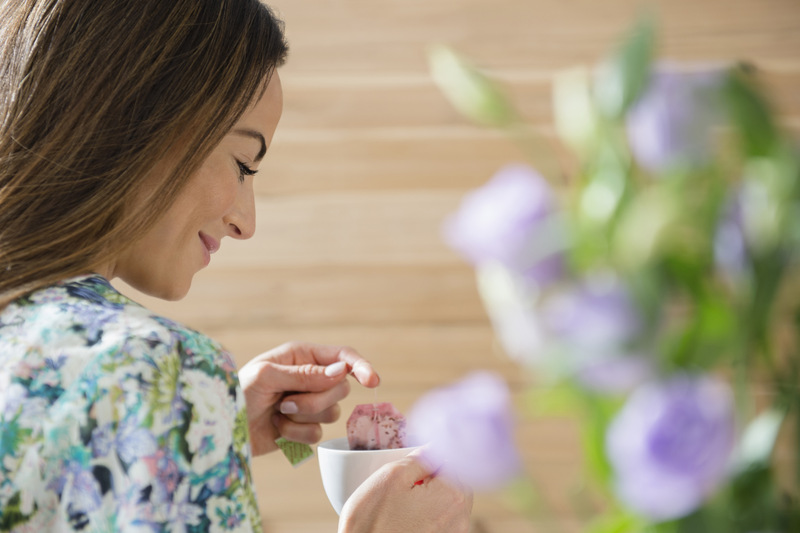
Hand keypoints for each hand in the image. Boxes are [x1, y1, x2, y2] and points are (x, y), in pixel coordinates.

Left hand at [239, 341, 379, 455]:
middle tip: (286, 403)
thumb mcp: (267, 376)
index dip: (361, 366)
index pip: (342, 357)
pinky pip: (318, 433)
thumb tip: (342, 372)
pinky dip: (296, 434)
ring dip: (303, 417)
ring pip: (332, 412)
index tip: (372, 381)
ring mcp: (308, 403)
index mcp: (302, 356)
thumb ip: (306, 374)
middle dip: (316, 400)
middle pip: (341, 388)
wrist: (222, 428)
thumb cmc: (237, 392)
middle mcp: (310, 377)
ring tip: (278, 414)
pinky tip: (277, 429)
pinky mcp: (304, 427)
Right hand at [338, 450, 472, 532]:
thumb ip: (420, 458)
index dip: (434, 455)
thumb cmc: (372, 521)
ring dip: (432, 495)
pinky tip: (407, 517)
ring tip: (405, 501)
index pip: (455, 459)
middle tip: (408, 481)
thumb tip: (435, 446)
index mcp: (453, 495)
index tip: (418, 460)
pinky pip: (442, 519)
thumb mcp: (391, 476)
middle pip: (456, 481)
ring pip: (449, 501)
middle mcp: (461, 518)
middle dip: (435, 475)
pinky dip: (429, 513)